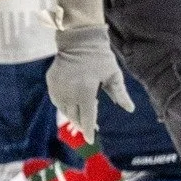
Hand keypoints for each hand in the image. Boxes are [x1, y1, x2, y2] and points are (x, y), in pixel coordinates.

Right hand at [45, 24, 133, 143]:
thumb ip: (121, 94)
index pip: (87, 117)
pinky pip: (56, 100)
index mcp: (85, 92)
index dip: (89, 130)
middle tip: (91, 126)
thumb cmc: (100, 57)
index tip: (90, 140)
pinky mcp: (51, 82)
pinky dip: (64, 106)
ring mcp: (58, 87)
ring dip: (73, 116)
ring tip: (82, 117)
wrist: (78, 40)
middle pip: (74, 116)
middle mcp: (69, 92)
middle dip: (83, 123)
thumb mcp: (114, 75)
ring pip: (64, 110)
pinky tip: (71, 106)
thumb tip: (130, 109)